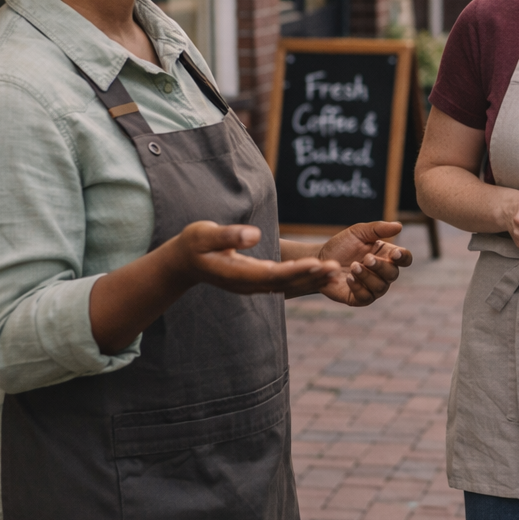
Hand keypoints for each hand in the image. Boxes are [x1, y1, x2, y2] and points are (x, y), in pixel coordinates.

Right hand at [169, 221, 341, 296]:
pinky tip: (319, 273)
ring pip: (286, 285)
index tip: (315, 264)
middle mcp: (247, 284)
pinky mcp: (256, 281)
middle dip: (310, 276)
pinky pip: (283, 283)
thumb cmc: (193, 244)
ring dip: (310, 279)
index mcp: (236, 274)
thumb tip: (254, 234)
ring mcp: (252, 285)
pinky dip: (302, 279)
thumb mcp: (204, 234)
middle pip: (284, 283)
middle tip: (334, 268)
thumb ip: (228, 236)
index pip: (270, 274)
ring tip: (334, 271)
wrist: (184, 262)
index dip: (294, 270)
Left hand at [318, 221, 414, 305]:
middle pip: (393, 274)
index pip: (405, 259)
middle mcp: (383, 273)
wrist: (320, 259)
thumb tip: (399, 226)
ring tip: (353, 266)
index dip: (404, 257)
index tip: (394, 253)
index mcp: (386, 256)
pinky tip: (348, 278)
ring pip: (380, 287)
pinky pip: (366, 297)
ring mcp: (372, 287)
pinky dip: (358, 287)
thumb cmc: (341, 245)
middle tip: (366, 258)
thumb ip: (378, 229)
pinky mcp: (359, 298)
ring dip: (367, 276)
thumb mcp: (358, 232)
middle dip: (381, 266)